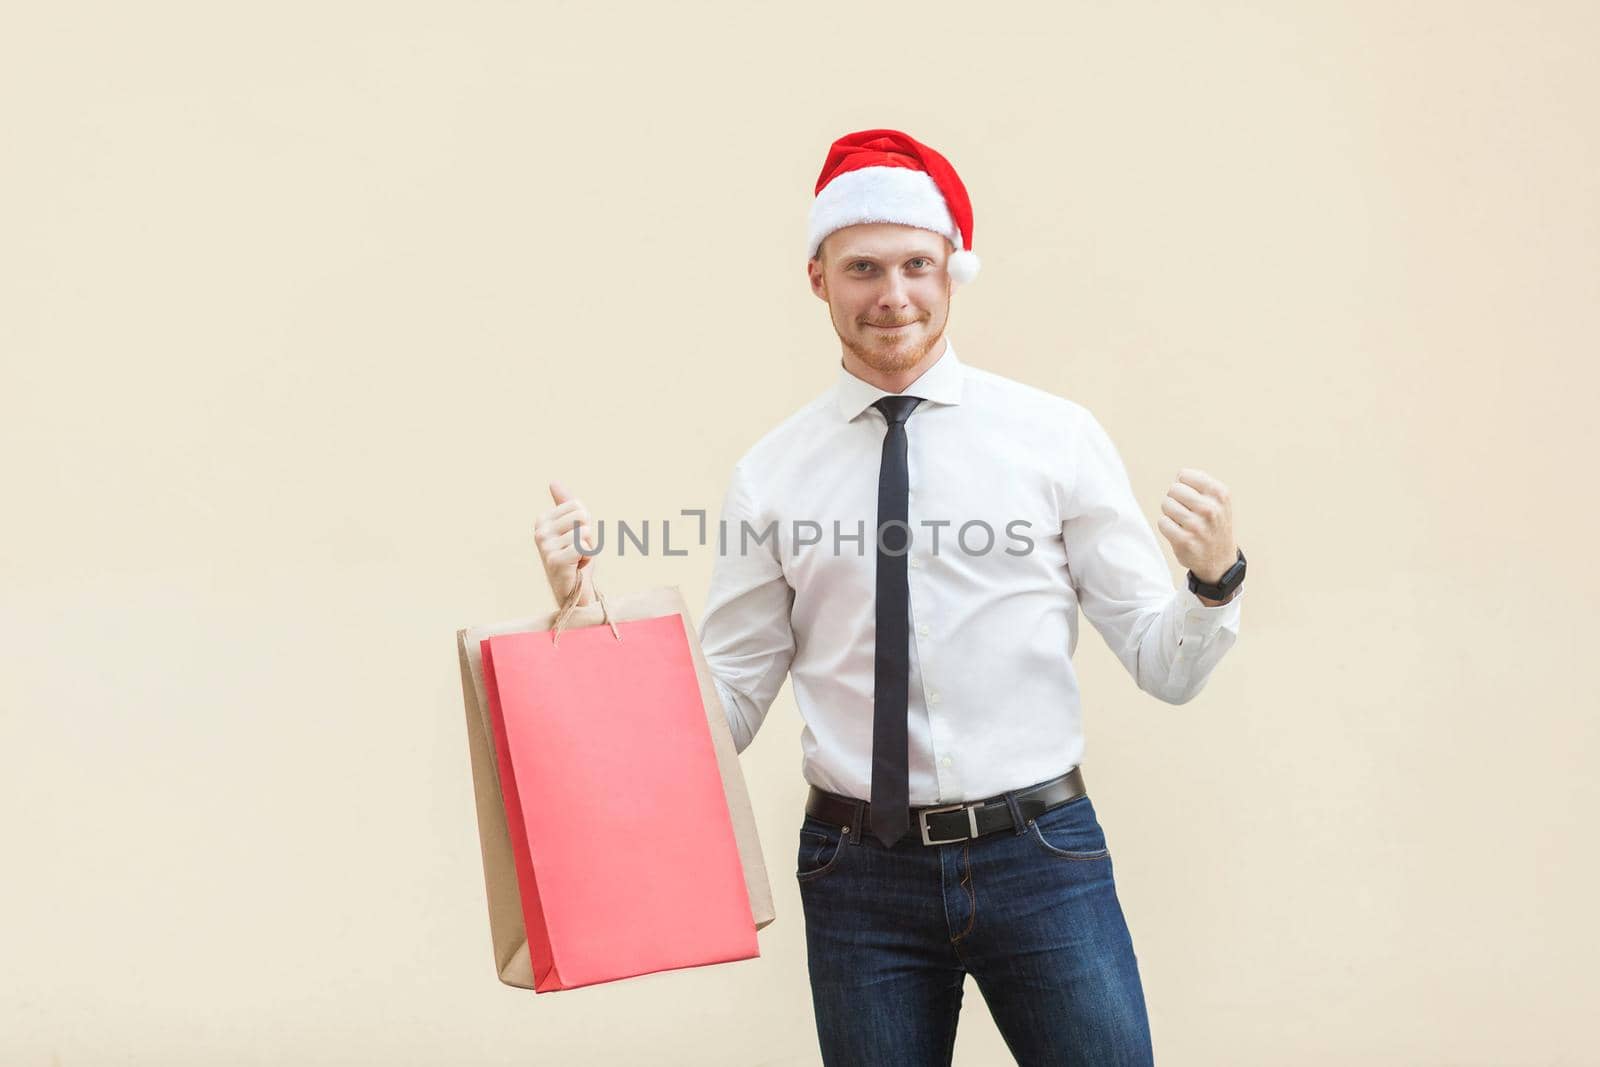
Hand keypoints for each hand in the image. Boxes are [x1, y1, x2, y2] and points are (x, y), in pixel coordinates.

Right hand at [535, 480, 597, 607]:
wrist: (574, 588)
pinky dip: (588, 558)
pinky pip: (584, 547)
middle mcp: (540, 531)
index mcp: (542, 520)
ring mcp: (545, 546)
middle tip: (577, 549)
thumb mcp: (573, 526)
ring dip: (588, 548)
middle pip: (582, 516)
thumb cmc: (575, 556)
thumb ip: (565, 503)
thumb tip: (553, 481)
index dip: (585, 523)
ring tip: (577, 559)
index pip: (578, 506)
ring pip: (585, 532)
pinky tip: (577, 567)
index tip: (575, 539)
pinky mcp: (555, 560)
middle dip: (588, 534)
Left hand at [1157, 468, 1237, 601]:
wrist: (1220, 559)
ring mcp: (1197, 526)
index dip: (1183, 486)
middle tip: (1186, 512)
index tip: (1192, 499)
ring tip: (1183, 522)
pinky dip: (1166, 527)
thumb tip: (1179, 475)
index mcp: (1220, 493)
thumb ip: (1200, 482)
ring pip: (1166, 504)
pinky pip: (1162, 522)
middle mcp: (1210, 509)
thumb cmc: (1213, 523)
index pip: (1184, 475)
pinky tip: (1178, 533)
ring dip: (1170, 513)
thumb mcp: (1218, 500)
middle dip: (1175, 499)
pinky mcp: (1184, 541)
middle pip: (1173, 489)